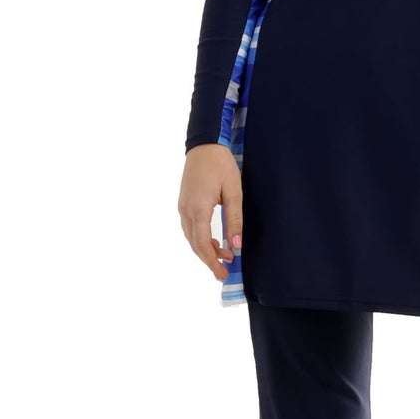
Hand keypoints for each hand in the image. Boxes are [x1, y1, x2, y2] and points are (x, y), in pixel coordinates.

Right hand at [178, 143, 241, 281]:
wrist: (205, 145)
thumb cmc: (221, 165)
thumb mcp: (233, 192)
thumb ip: (234, 220)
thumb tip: (237, 245)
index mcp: (198, 209)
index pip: (202, 244)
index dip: (213, 261)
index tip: (223, 273)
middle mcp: (186, 210)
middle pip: (195, 244)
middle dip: (209, 260)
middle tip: (224, 273)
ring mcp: (182, 206)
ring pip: (191, 237)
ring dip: (205, 249)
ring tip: (224, 257)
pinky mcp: (184, 203)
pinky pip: (190, 227)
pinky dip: (200, 239)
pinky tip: (213, 241)